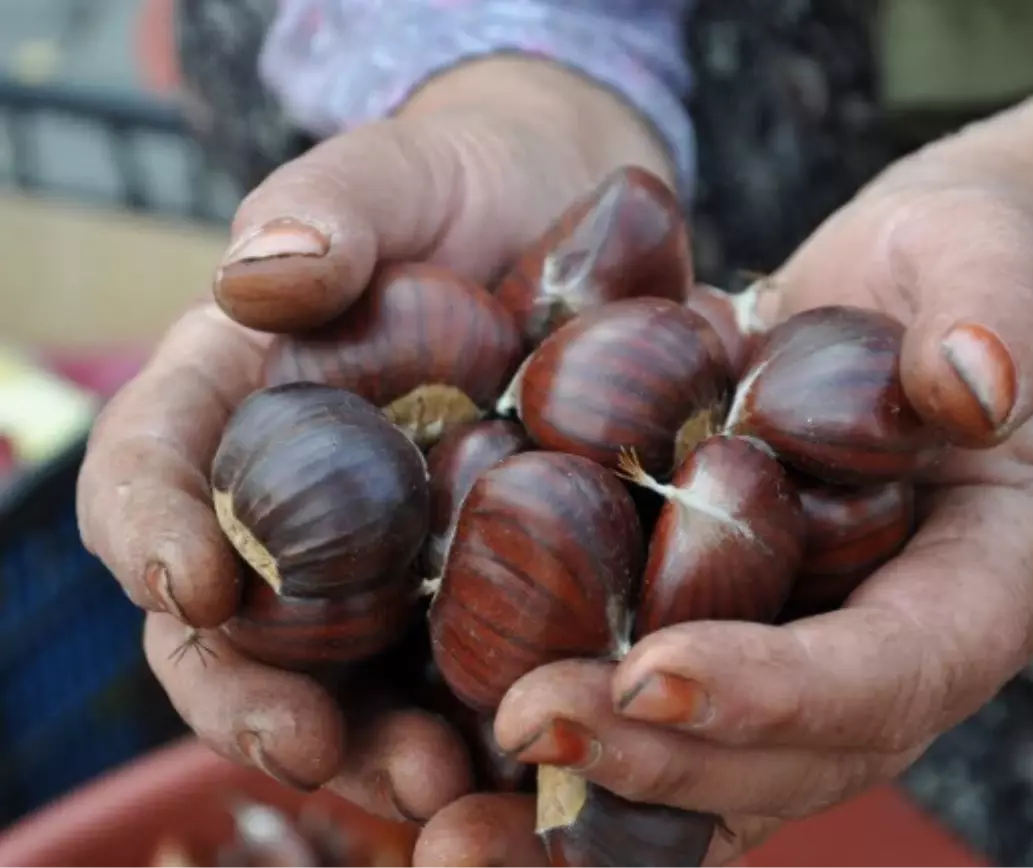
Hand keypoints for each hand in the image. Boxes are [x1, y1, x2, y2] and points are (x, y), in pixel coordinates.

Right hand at [76, 55, 674, 858]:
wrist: (569, 214)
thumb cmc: (460, 184)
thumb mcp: (395, 174)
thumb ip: (330, 208)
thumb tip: (260, 271)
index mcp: (235, 401)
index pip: (151, 476)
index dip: (146, 535)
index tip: (187, 585)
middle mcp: (294, 501)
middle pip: (230, 625)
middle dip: (253, 698)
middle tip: (309, 750)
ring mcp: (387, 556)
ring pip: (344, 681)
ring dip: (372, 750)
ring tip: (438, 789)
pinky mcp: (480, 583)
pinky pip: (461, 675)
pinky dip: (483, 730)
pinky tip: (528, 760)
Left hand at [488, 141, 1032, 862]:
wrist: (906, 295)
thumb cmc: (965, 270)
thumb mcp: (991, 267)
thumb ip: (994, 317)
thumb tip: (975, 379)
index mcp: (982, 588)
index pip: (893, 671)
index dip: (780, 692)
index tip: (653, 673)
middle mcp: (894, 654)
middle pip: (789, 756)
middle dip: (658, 756)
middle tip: (527, 725)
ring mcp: (811, 657)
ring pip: (716, 771)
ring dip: (598, 789)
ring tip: (470, 798)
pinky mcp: (736, 631)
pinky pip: (663, 716)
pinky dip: (581, 747)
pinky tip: (470, 757)